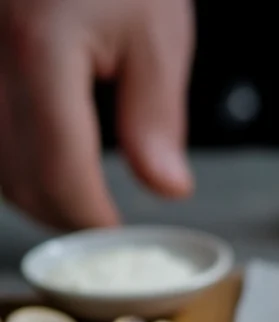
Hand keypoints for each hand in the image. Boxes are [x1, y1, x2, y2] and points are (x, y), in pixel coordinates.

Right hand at [0, 0, 193, 229]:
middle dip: (59, 213)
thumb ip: (157, 118)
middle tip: (102, 223)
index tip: (115, 235)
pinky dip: (8, 154)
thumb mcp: (157, 32)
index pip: (57, 172)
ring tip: (78, 194)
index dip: (88, 218)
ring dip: (29, 188)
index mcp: (38, 48)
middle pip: (10, 175)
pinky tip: (43, 154)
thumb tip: (166, 189)